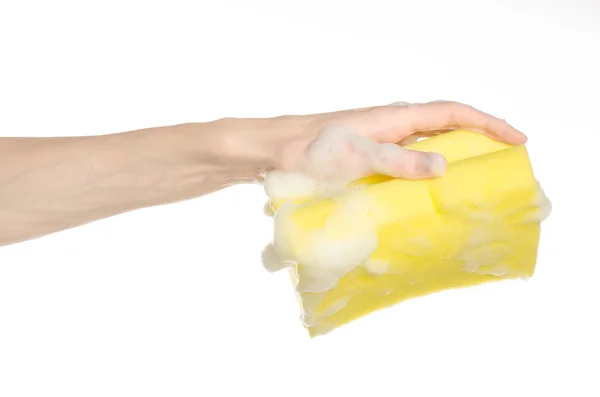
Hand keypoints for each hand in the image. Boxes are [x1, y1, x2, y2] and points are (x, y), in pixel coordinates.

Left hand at [269, 100, 525, 184]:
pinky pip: (406, 164)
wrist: (273, 152)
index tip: (518, 139)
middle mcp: (391, 127)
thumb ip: (397, 160)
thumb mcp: (355, 155)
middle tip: (501, 166)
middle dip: (477, 141)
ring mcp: (378, 143)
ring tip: (471, 185)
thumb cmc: (309, 151)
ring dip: (451, 160)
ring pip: (426, 147)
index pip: (453, 113)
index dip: (489, 124)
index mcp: (395, 119)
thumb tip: (444, 165)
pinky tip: (424, 197)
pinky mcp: (367, 160)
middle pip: (445, 128)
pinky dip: (424, 175)